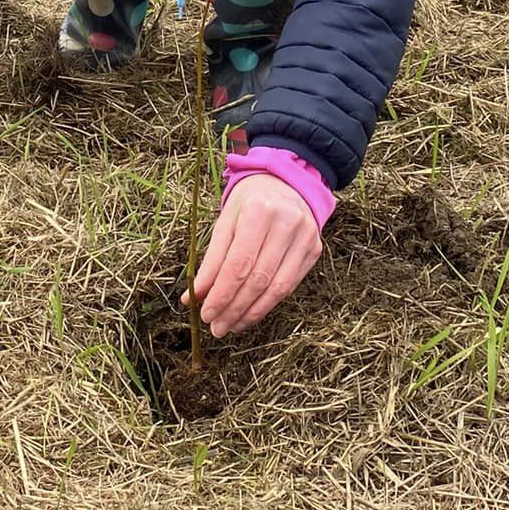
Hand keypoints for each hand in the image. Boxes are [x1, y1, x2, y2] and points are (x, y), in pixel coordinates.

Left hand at [184, 175, 323, 336]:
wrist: (286, 183)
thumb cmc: (249, 202)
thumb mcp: (225, 222)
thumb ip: (211, 260)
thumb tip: (194, 296)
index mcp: (259, 211)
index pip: (239, 263)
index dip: (222, 293)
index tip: (206, 313)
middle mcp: (286, 223)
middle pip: (258, 279)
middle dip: (234, 308)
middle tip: (217, 327)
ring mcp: (305, 237)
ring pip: (277, 288)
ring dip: (251, 312)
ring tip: (231, 325)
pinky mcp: (315, 250)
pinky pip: (290, 286)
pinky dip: (268, 304)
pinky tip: (250, 313)